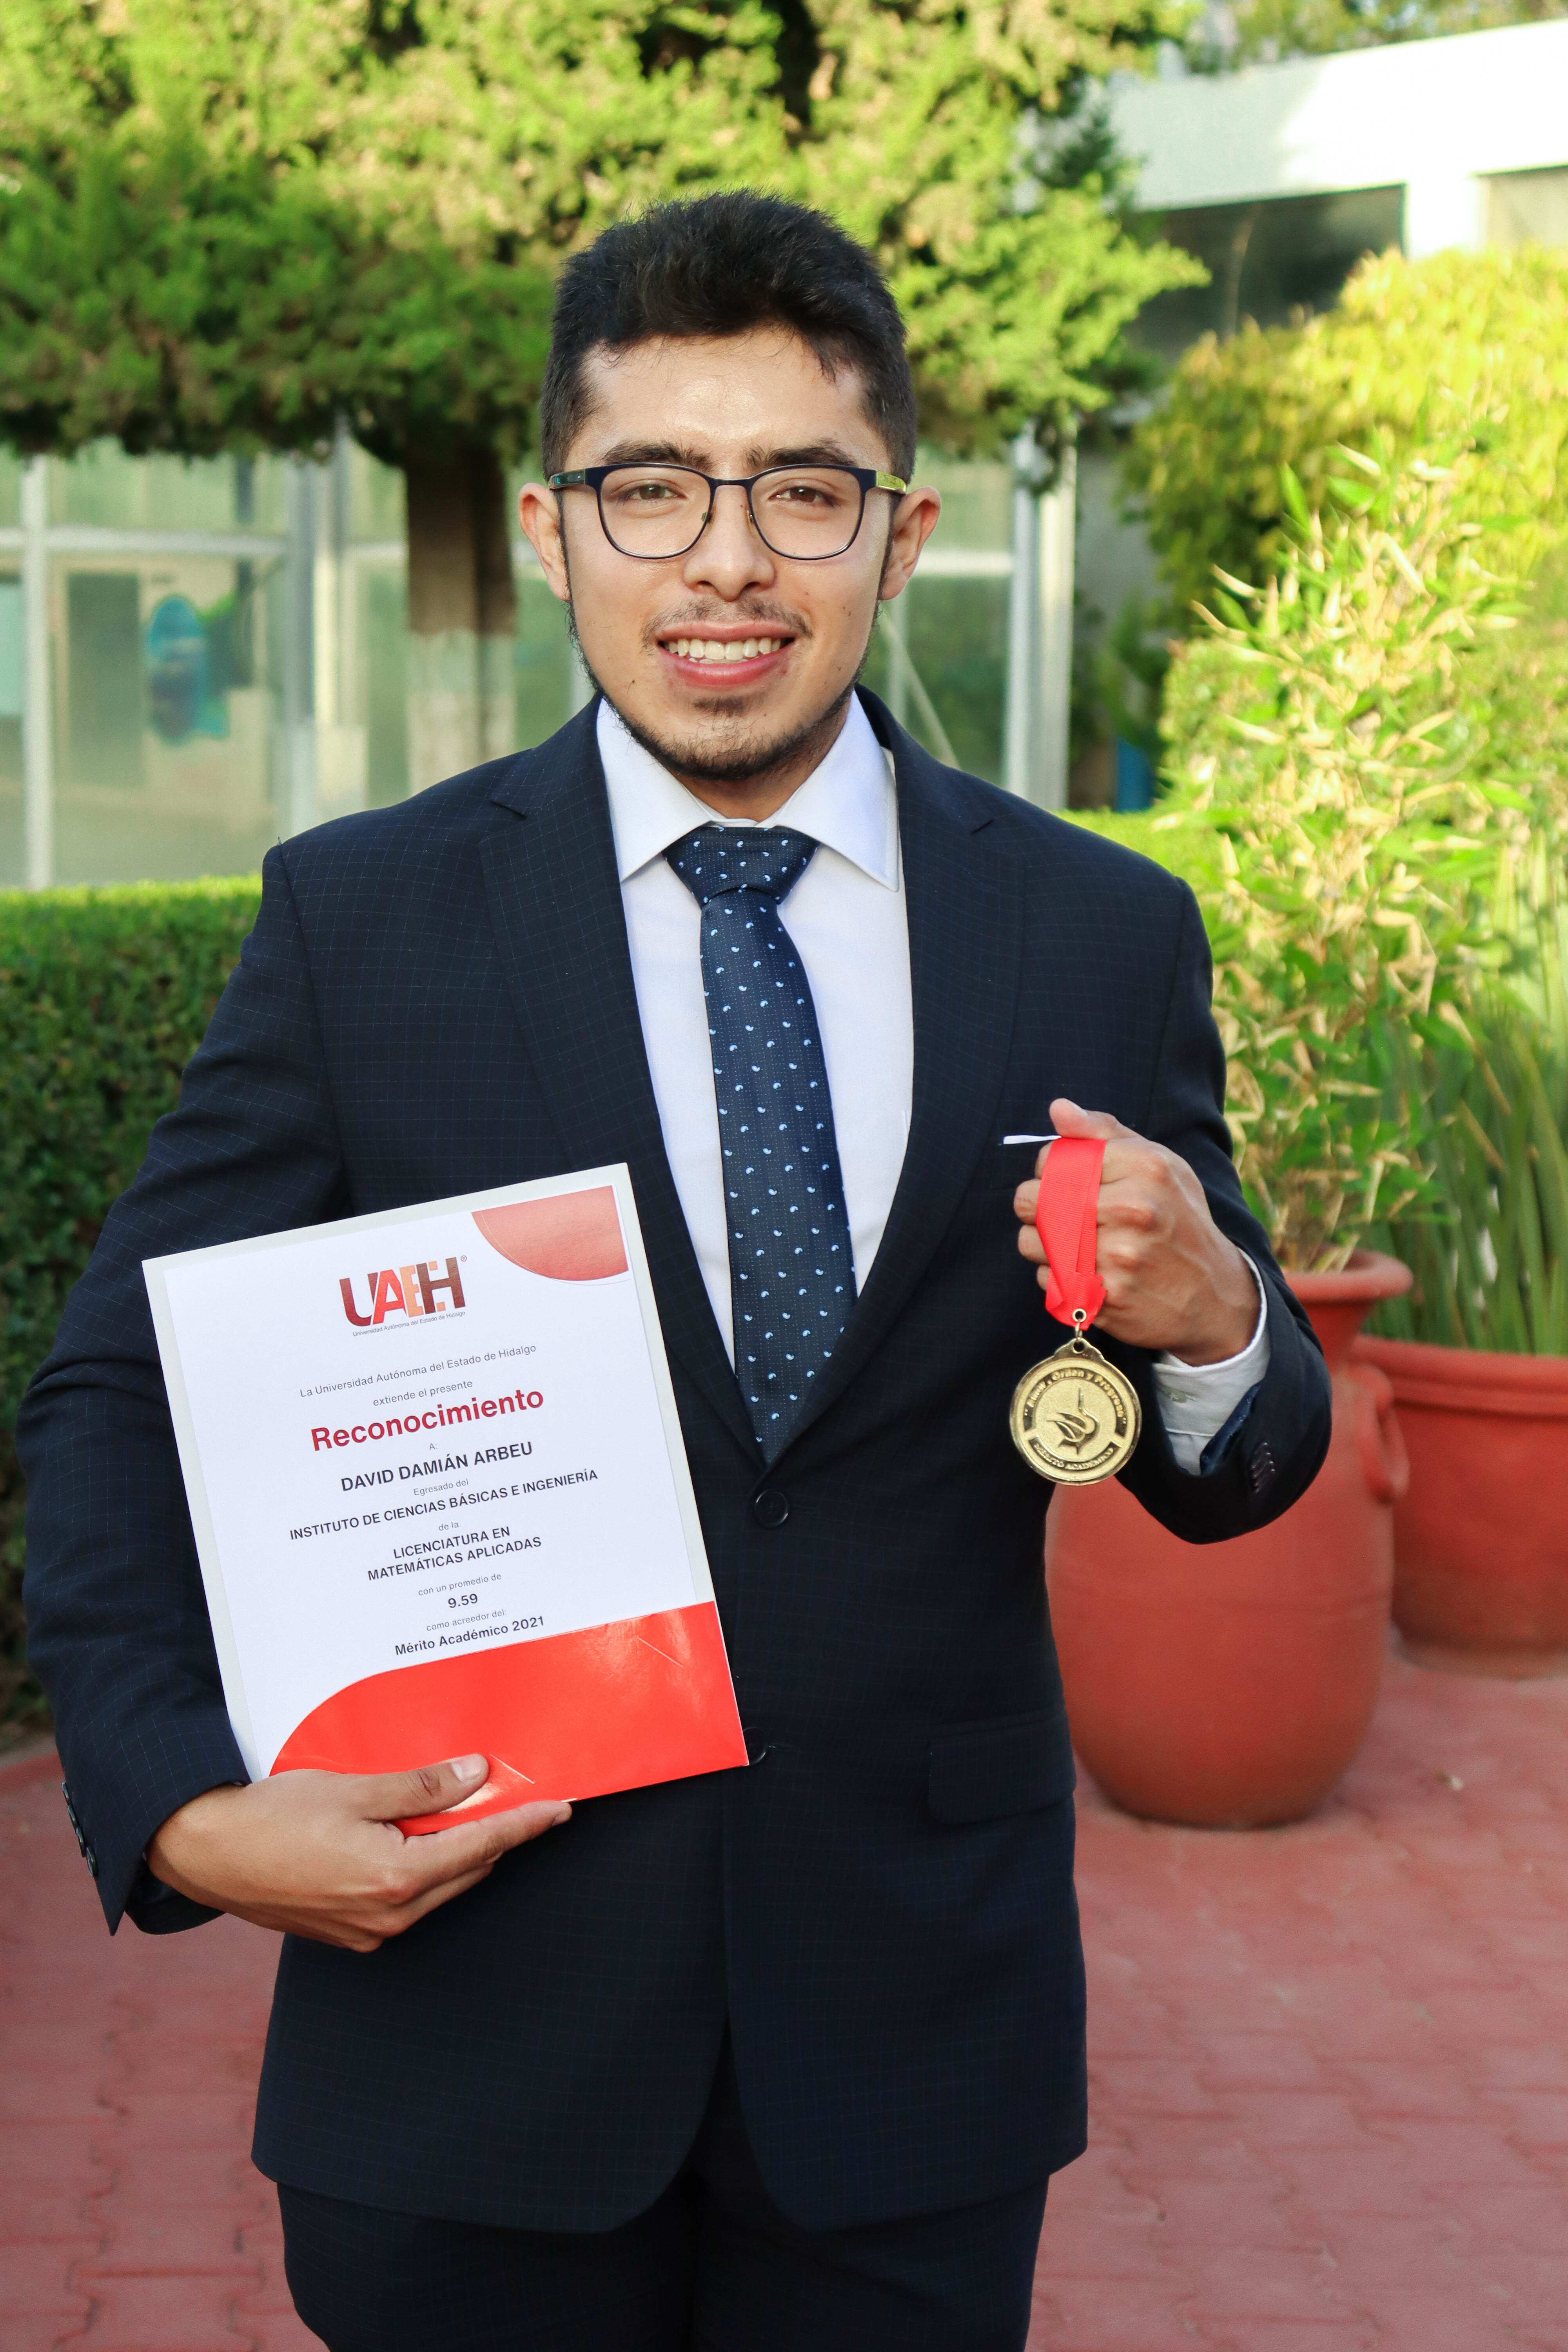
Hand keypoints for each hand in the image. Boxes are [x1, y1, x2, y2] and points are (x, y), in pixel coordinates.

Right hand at [146, 1756, 569, 1953]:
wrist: (207, 1852)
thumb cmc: (274, 1817)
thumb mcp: (355, 1789)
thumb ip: (423, 1787)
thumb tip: (476, 1775)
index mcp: (396, 1879)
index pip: (482, 1846)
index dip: (525, 1824)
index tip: (561, 1809)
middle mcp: (388, 1917)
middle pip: (465, 1872)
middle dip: (495, 1837)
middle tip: (519, 1799)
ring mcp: (368, 1932)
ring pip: (438, 1889)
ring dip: (456, 1853)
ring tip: (466, 1812)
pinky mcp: (348, 1933)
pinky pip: (406, 1902)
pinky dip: (422, 1870)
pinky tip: (415, 1838)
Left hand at [1014, 1098, 1258, 1363]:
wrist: (1214, 1292)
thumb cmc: (1177, 1218)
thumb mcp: (1157, 1164)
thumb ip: (1103, 1132)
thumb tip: (1057, 1109)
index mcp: (1145, 1166)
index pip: (1053, 1159)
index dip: (1049, 1171)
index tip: (1067, 1182)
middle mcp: (1133, 1209)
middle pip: (1033, 1200)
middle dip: (1036, 1207)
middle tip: (1060, 1214)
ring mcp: (1119, 1256)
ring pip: (1032, 1242)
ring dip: (1043, 1244)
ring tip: (1075, 1244)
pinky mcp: (1106, 1297)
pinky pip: (1047, 1279)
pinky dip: (1058, 1277)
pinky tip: (1088, 1272)